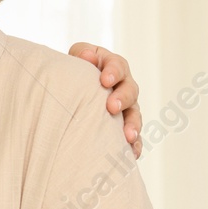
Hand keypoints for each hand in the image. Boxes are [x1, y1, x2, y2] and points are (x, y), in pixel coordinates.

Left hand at [68, 43, 142, 157]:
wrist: (73, 88)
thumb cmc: (75, 70)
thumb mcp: (77, 56)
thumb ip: (82, 53)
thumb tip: (87, 57)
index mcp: (113, 67)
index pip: (118, 66)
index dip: (113, 72)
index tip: (105, 80)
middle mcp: (124, 87)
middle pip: (130, 91)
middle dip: (123, 99)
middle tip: (111, 107)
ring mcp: (127, 108)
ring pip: (135, 115)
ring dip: (133, 125)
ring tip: (127, 137)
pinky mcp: (124, 126)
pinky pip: (134, 137)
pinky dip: (134, 146)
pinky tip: (131, 154)